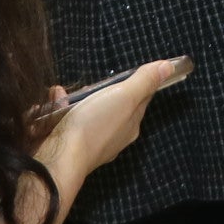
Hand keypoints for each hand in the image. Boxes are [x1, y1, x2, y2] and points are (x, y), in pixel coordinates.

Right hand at [32, 59, 182, 203]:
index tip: (126, 72)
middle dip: (99, 91)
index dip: (136, 83)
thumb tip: (169, 66)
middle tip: (90, 86)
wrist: (61, 157)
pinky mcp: (71, 145)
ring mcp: (92, 142)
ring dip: (76, 99)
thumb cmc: (95, 124)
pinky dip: (61, 111)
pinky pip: (69, 122)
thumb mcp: (124, 97)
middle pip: (113, 105)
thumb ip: (144, 82)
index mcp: (130, 125)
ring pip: (88, 113)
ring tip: (66, 93)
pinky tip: (54, 104)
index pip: (140, 99)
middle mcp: (114, 136)